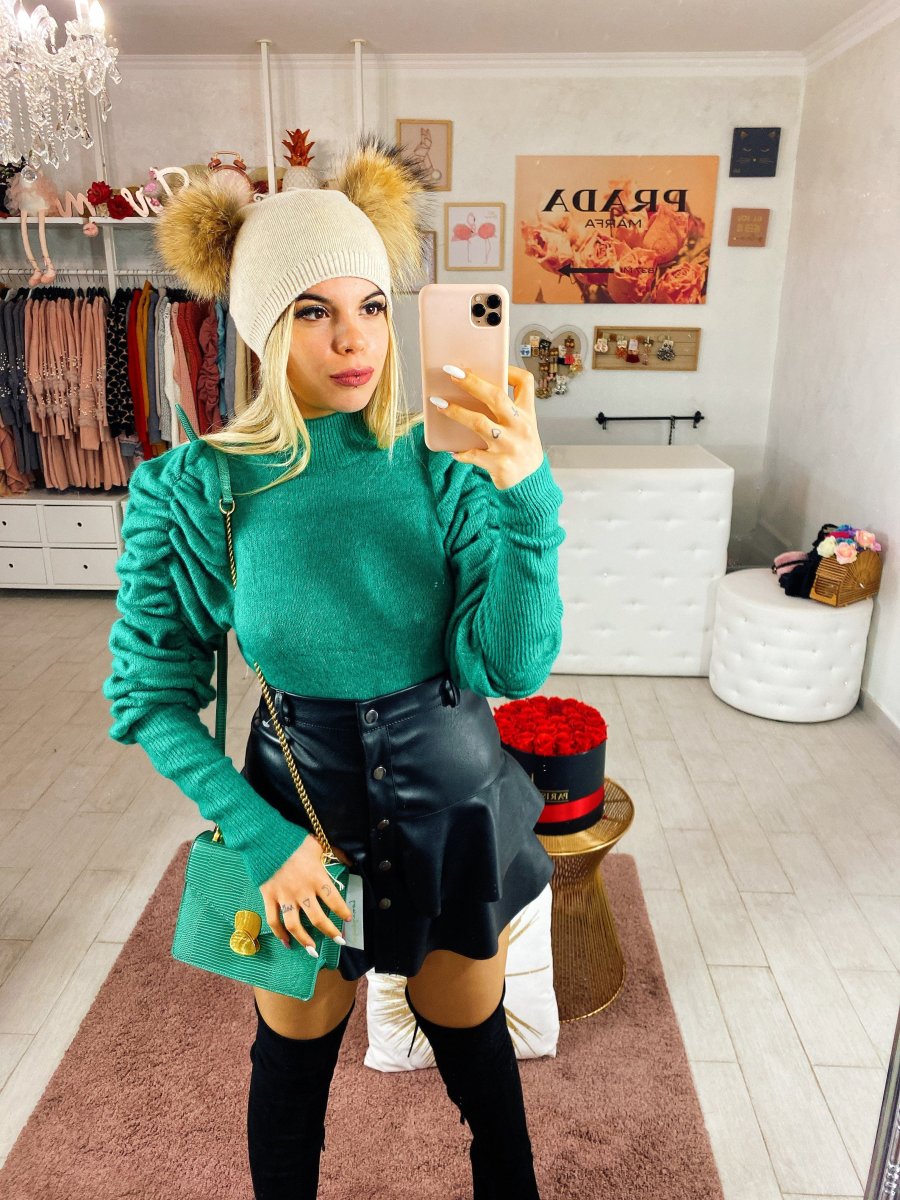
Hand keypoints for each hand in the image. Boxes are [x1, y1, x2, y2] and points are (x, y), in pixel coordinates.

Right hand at [260, 836, 353, 952]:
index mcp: (316, 877)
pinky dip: (279, 933)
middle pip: (318, 918)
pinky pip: (274, 920)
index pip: (334, 900)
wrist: (265, 838)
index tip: (348, 919)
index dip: (343, 912)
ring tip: (312, 951)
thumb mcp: (317, 844)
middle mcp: (302, 891)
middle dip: (330, 932)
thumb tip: (348, 860)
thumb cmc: (293, 840)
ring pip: (295, 925)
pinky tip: (285, 942)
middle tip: (338, 940)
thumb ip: (332, 854)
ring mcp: (284, 896)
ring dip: (304, 940)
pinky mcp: (269, 897)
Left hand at [430, 365, 544, 490]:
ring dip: (456, 412)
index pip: (525, 383)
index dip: (509, 369)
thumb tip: (471, 391)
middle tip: (451, 372)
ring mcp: (510, 446)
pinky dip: (461, 453)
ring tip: (438, 404)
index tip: (489, 363)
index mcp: (526, 413)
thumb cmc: (520, 448)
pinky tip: (452, 451)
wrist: (530, 483)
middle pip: (496, 397)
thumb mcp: (522, 426)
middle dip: (471, 382)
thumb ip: (505, 410)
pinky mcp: (500, 465)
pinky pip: (474, 455)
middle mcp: (520, 427)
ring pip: (479, 424)